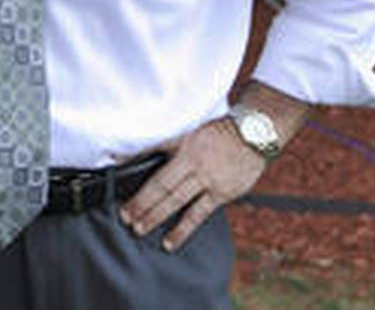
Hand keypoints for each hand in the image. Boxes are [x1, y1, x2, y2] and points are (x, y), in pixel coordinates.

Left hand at [118, 118, 265, 251]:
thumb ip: (158, 146)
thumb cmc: (214, 133)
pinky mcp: (223, 194)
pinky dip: (183, 229)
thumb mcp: (186, 134)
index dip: (138, 184)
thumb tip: (124, 154)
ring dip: (158, 217)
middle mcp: (195, 166)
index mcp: (184, 149)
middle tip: (126, 219)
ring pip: (178, 202)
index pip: (156, 170)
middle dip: (143, 205)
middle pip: (164, 188)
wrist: (252, 135)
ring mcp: (209, 181)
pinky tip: (170, 241)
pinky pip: (199, 214)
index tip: (122, 194)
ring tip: (141, 229)